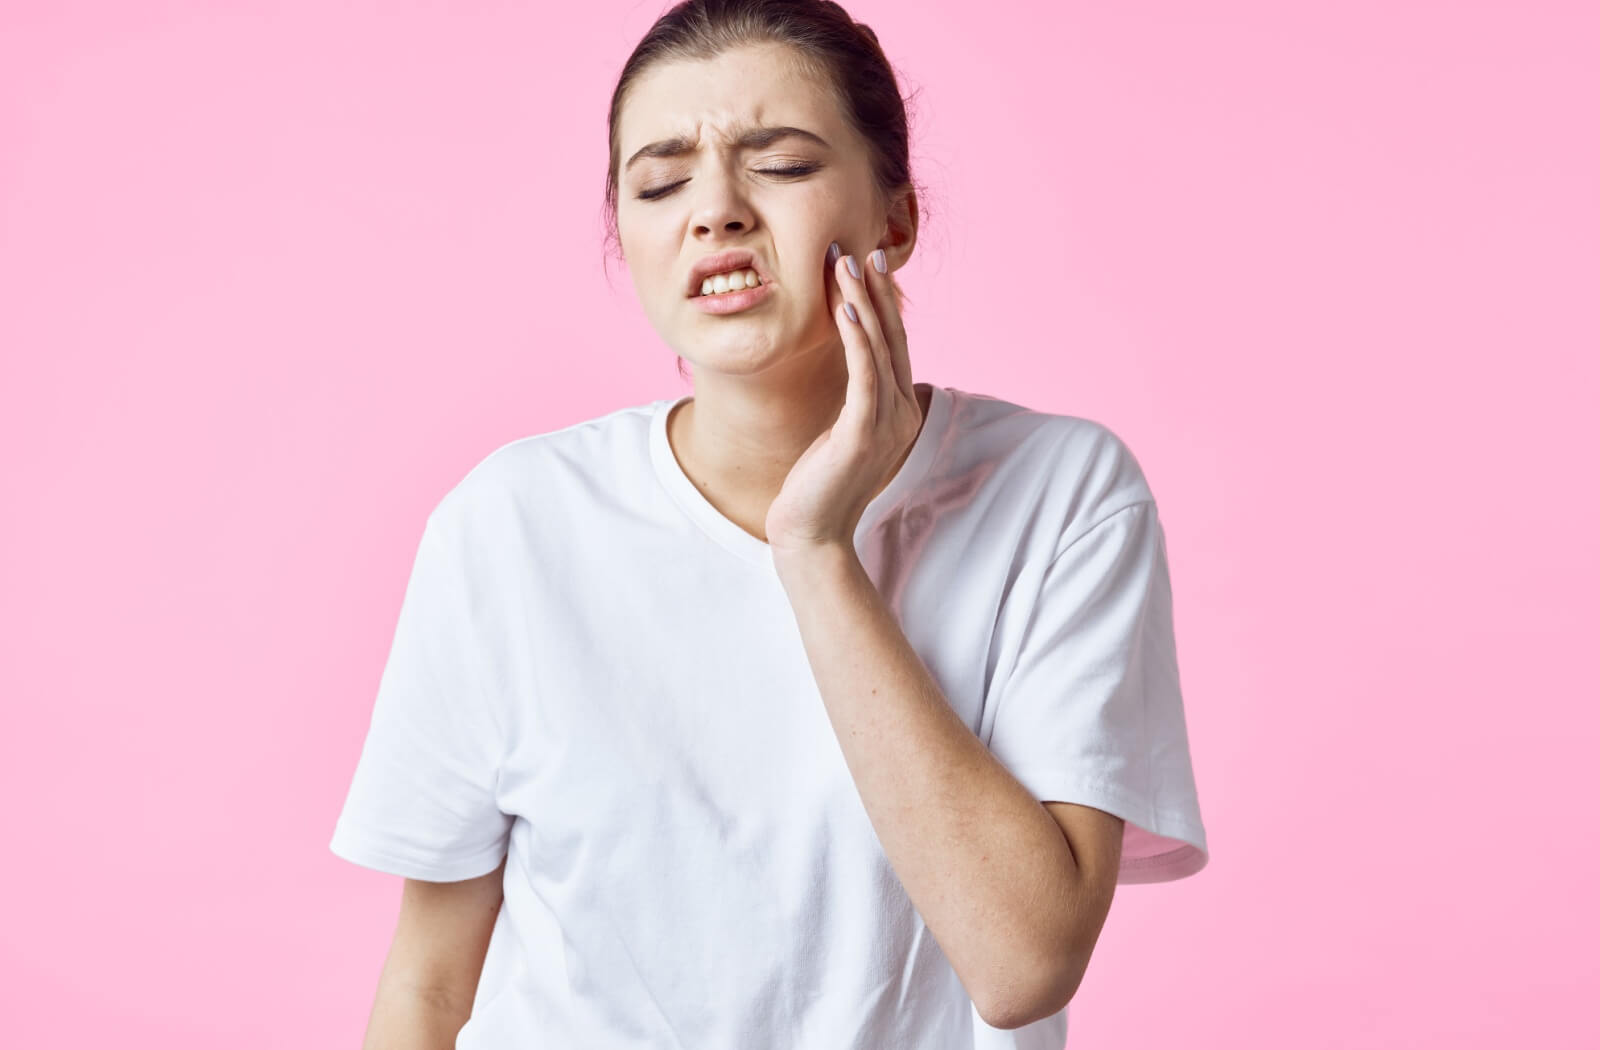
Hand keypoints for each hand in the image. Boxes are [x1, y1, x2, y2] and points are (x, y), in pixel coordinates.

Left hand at [765, 242, 920, 556]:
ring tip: (844, 266)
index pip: (893, 345)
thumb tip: (851, 370)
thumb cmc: (820, 484)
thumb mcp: (842, 432)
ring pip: (877, 349)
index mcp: (899, 410)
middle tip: (860, 251)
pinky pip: (863, 375)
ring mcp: (887, 423)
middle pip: (892, 338)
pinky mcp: (863, 433)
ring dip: (860, 304)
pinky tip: (842, 310)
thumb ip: (855, 401)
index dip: (881, 304)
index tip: (867, 267)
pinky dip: (854, 339)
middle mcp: (902, 412)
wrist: (813, 534)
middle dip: (875, 293)